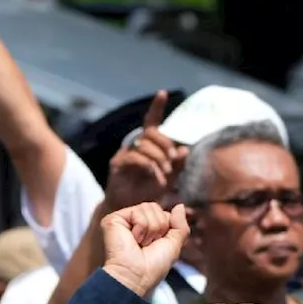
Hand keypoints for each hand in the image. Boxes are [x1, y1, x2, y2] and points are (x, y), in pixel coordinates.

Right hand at [101, 202, 190, 297]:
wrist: (137, 276)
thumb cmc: (153, 266)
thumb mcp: (174, 244)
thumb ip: (180, 224)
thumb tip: (179, 205)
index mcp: (146, 227)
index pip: (163, 213)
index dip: (166, 228)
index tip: (156, 245)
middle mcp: (133, 222)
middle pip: (156, 208)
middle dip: (159, 227)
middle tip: (147, 245)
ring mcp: (122, 220)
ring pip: (148, 208)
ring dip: (150, 230)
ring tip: (140, 244)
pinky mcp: (113, 220)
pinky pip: (138, 212)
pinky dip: (141, 229)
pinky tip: (132, 240)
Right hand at [104, 91, 189, 211]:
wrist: (131, 209)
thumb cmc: (148, 192)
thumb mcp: (169, 178)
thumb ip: (177, 164)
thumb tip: (185, 150)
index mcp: (148, 146)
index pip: (151, 122)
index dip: (156, 107)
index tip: (162, 94)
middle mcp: (135, 146)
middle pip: (151, 133)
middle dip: (166, 146)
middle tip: (172, 162)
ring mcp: (124, 154)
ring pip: (144, 145)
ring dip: (159, 159)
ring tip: (164, 174)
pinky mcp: (117, 164)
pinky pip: (135, 157)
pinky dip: (149, 167)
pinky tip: (155, 177)